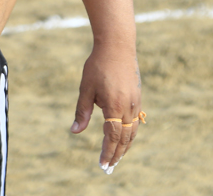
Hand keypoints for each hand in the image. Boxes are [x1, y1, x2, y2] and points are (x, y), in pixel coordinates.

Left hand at [70, 44, 141, 173]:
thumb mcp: (86, 89)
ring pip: (133, 130)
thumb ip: (82, 112)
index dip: (107, 151)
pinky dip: (130, 133)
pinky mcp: (137, 96)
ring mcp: (135, 101)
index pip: (112, 137)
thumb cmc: (98, 66)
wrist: (117, 46)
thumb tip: (75, 131)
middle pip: (125, 137)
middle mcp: (128, 106)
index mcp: (114, 106)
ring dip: (125, 145)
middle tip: (109, 166)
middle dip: (117, 153)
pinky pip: (135, 120)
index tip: (102, 164)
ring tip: (117, 156)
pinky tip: (124, 136)